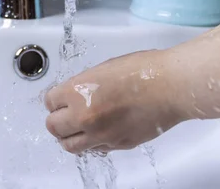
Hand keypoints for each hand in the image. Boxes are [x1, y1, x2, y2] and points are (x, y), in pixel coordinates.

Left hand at [44, 50, 186, 153]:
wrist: (170, 86)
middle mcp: (84, 116)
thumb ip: (82, 84)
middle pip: (53, 127)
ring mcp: (101, 134)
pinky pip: (95, 149)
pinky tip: (97, 132)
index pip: (49, 102)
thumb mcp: (102, 68)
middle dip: (56, 119)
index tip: (58, 98)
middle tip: (62, 114)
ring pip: (70, 145)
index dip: (54, 99)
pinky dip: (91, 143)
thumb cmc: (142, 70)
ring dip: (68, 136)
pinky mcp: (118, 145)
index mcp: (77, 91)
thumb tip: (73, 94)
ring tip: (75, 129)